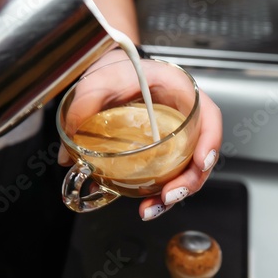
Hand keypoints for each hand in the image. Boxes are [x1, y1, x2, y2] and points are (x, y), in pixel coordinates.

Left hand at [58, 49, 222, 219]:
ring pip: (187, 169)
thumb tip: (66, 156)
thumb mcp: (100, 83)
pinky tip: (144, 202)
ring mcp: (175, 135)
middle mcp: (183, 116)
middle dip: (190, 179)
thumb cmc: (114, 68)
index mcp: (178, 91)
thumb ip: (83, 108)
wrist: (111, 69)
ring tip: (151, 208)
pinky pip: (169, 172)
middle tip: (168, 195)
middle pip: (202, 151)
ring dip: (174, 193)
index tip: (202, 161)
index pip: (209, 115)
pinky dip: (160, 191)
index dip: (211, 140)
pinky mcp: (163, 149)